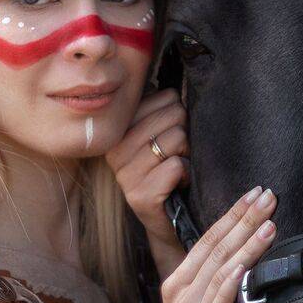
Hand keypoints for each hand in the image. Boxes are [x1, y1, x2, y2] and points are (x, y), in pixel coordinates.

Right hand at [106, 88, 188, 277]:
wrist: (169, 221)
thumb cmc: (169, 170)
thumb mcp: (160, 134)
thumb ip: (162, 108)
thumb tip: (177, 82)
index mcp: (119, 128)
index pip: (164, 96)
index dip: (179, 114)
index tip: (169, 134)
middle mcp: (115, 149)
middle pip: (174, 114)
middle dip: (185, 134)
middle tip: (175, 155)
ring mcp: (125, 174)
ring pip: (176, 138)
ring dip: (186, 155)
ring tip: (176, 169)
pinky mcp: (140, 196)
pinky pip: (176, 166)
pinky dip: (186, 174)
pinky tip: (177, 185)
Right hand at [160, 186, 277, 302]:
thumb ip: (214, 282)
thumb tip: (243, 254)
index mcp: (178, 282)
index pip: (207, 239)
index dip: (232, 215)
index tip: (254, 194)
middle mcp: (180, 292)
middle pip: (216, 247)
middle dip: (244, 218)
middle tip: (267, 196)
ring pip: (221, 268)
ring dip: (247, 243)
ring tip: (270, 222)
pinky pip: (219, 301)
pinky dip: (232, 280)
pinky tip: (246, 264)